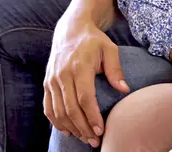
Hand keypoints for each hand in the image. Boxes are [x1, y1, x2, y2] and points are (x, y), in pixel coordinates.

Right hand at [43, 17, 129, 146]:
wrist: (71, 30)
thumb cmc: (94, 41)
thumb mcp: (110, 49)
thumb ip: (116, 69)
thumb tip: (124, 89)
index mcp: (79, 67)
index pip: (84, 98)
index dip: (92, 116)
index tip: (101, 129)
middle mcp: (62, 75)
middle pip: (71, 109)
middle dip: (83, 127)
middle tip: (95, 140)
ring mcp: (52, 80)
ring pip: (58, 112)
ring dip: (71, 128)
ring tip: (84, 138)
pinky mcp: (46, 83)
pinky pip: (48, 108)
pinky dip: (56, 122)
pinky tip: (68, 130)